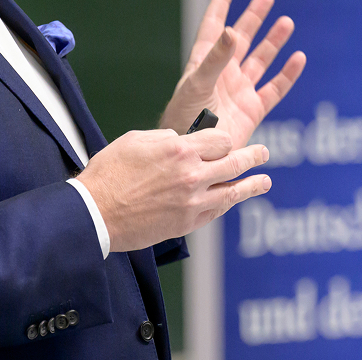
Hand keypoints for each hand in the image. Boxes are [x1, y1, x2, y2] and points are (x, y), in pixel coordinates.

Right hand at [76, 127, 269, 251]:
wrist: (97, 211)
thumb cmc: (110, 172)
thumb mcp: (135, 140)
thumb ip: (165, 138)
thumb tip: (183, 141)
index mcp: (178, 150)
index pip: (219, 140)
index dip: (223, 139)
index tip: (223, 140)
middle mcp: (191, 175)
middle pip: (233, 163)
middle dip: (252, 156)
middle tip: (264, 153)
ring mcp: (193, 202)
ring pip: (233, 191)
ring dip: (253, 184)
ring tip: (265, 180)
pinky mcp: (188, 223)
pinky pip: (217, 211)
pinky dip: (229, 203)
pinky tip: (235, 199)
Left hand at [159, 0, 305, 147]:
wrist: (195, 152)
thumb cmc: (185, 117)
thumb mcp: (198, 83)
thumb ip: (216, 58)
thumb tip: (234, 30)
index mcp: (205, 62)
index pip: (214, 26)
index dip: (220, 4)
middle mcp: (223, 73)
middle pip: (241, 38)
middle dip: (253, 17)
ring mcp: (239, 90)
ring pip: (260, 60)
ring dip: (273, 41)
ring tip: (287, 21)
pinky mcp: (253, 110)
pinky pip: (274, 88)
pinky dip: (287, 74)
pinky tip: (298, 58)